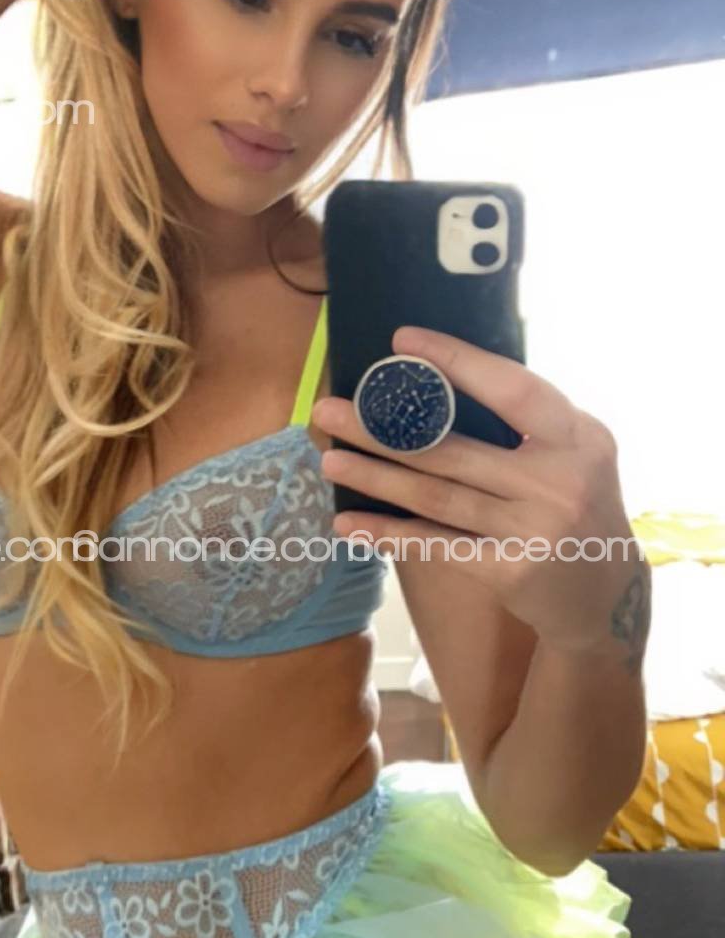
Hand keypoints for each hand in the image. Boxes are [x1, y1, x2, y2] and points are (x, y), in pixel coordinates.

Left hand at [312, 325, 651, 664]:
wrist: (606, 594)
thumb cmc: (574, 506)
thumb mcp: (573, 455)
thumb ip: (525, 425)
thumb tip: (433, 387)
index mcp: (577, 436)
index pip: (512, 388)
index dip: (457, 362)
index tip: (402, 343)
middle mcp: (560, 479)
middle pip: (455, 448)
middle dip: (382, 430)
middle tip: (330, 411)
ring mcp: (535, 527)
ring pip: (437, 496)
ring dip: (376, 477)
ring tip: (331, 460)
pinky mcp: (511, 570)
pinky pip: (437, 544)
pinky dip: (390, 533)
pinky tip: (351, 523)